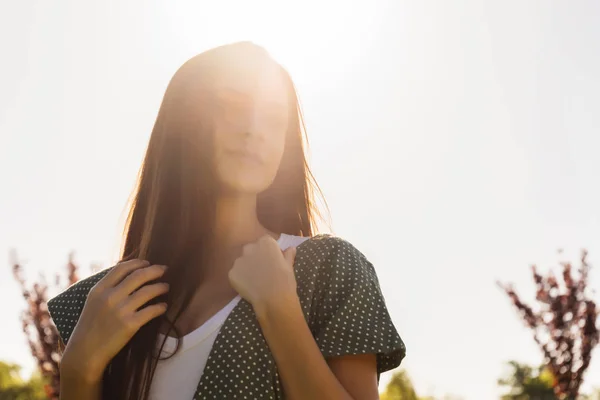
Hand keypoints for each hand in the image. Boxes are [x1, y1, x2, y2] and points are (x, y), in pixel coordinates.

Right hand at [60, 259, 168, 382]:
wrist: (85, 353)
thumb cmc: (89, 327)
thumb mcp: (92, 302)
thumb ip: (107, 288)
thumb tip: (126, 272)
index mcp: (99, 290)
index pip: (121, 268)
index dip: (137, 263)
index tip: (147, 263)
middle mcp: (110, 297)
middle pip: (138, 276)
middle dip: (155, 270)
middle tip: (164, 269)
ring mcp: (121, 311)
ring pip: (148, 291)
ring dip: (161, 287)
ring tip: (166, 287)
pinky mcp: (130, 325)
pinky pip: (152, 310)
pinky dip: (161, 307)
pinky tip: (164, 306)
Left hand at [228, 235, 297, 310]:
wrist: (273, 300)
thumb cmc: (285, 281)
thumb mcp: (289, 266)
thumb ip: (288, 255)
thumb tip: (290, 248)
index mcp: (266, 243)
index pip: (265, 242)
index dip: (269, 251)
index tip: (273, 261)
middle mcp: (250, 248)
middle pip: (251, 249)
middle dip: (255, 257)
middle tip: (263, 271)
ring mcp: (239, 260)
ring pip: (242, 262)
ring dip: (247, 268)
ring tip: (255, 280)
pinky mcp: (231, 273)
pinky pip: (236, 274)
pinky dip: (240, 279)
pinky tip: (248, 287)